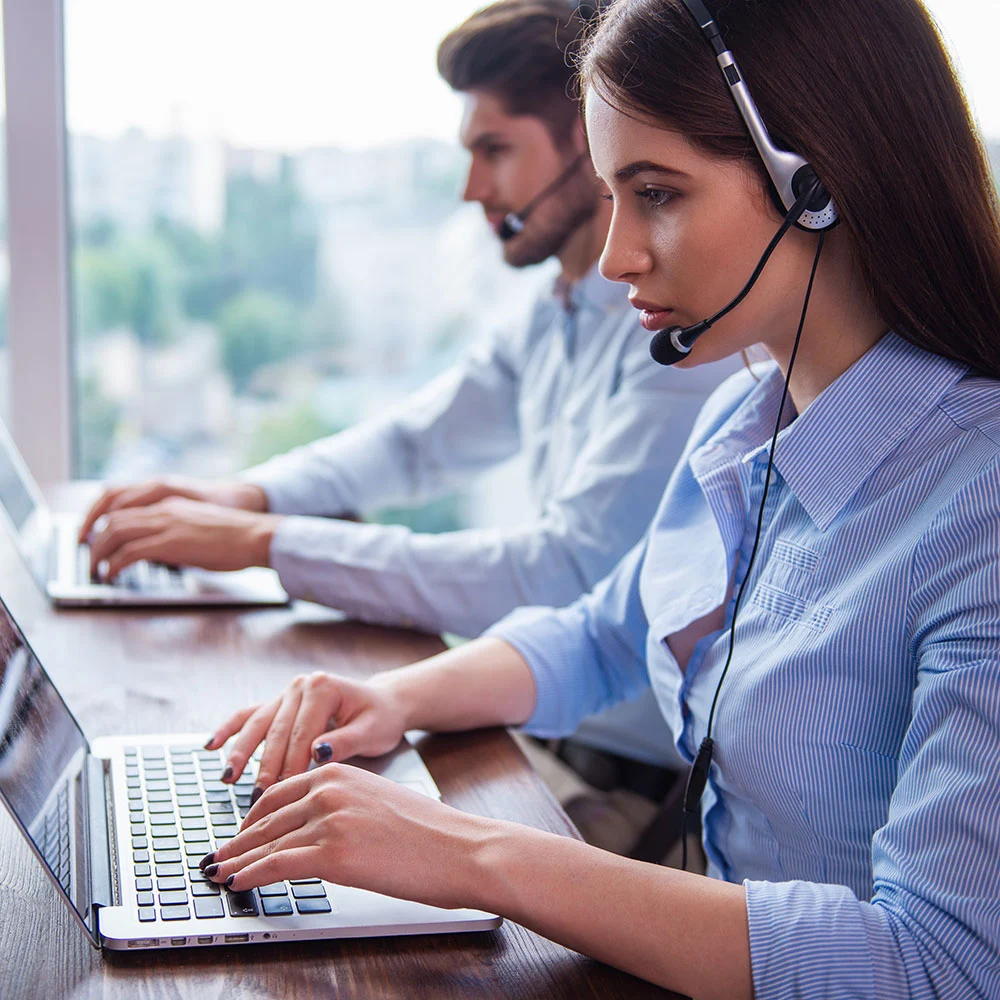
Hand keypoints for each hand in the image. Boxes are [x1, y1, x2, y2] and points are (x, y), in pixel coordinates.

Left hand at [86, 497, 279, 579]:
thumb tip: (163, 551)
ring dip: (100, 553)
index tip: (98, 542)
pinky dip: (115, 564)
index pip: (126, 510)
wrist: (255, 536)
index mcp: (171, 505)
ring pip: (115, 533)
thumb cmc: (237, 537)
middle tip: (91, 559)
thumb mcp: (200, 528)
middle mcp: (164, 510)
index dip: (105, 526)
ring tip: (96, 569)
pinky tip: (112, 574)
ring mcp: (166, 524)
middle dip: (96, 541)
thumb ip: (178, 533)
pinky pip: (130, 552)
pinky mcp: (170, 543)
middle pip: (114, 520)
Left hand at [201, 764, 491, 911]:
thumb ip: (343, 804)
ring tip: (220, 871)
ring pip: (267, 842)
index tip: (240, 831)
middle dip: (238, 839)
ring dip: (237, 859)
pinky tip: (238, 882)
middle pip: (267, 817)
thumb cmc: (429, 832)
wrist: (459, 847)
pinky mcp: (332, 854)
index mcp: (339, 772)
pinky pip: (277, 865)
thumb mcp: (378, 800)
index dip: (252, 815)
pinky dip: (251, 875)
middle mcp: (328, 789)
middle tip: (220, 854)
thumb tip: (318, 826)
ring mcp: (329, 820)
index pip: (279, 792)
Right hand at [205, 671, 408, 801]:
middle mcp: (301, 686)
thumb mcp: (372, 731)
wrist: (382, 703)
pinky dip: (230, 729)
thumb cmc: (379, 719)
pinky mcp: (278, 703)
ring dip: (241, 752)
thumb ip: (345, 741)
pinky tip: (211, 745)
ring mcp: (287, 693)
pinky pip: (249, 715)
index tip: (283, 791)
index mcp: (323, 687)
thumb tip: (317, 752)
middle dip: (266, 766)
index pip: (303, 733)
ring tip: (228, 777)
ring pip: (259, 724)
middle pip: (278, 731)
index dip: (292, 764)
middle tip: (256, 798)